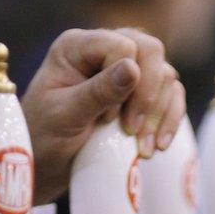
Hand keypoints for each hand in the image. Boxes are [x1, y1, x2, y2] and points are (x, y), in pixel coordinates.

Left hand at [22, 28, 185, 204]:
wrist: (45, 168)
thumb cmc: (43, 139)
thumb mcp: (65, 117)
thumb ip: (97, 92)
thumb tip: (133, 68)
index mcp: (77, 47)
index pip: (124, 45)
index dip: (125, 82)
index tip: (106, 118)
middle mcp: (103, 52)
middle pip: (151, 52)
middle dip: (149, 95)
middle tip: (132, 131)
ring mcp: (124, 73)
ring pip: (166, 76)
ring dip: (160, 114)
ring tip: (144, 150)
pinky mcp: (138, 95)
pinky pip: (171, 97)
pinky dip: (170, 120)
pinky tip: (159, 146)